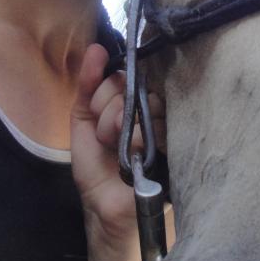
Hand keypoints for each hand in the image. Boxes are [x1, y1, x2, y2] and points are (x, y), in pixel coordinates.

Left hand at [70, 44, 164, 260]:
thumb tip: (97, 48)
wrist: (104, 211)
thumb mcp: (83, 122)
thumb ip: (87, 85)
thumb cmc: (98, 170)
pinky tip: (128, 154)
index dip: (103, 85)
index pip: (123, 72)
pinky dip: (130, 137)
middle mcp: (153, 110)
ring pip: (141, 100)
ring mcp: (166, 126)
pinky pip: (153, 123)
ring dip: (114, 125)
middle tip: (103, 134)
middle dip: (105, 107)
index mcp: (134, 103)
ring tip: (113, 147)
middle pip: (130, 82)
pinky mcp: (176, 144)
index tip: (94, 109)